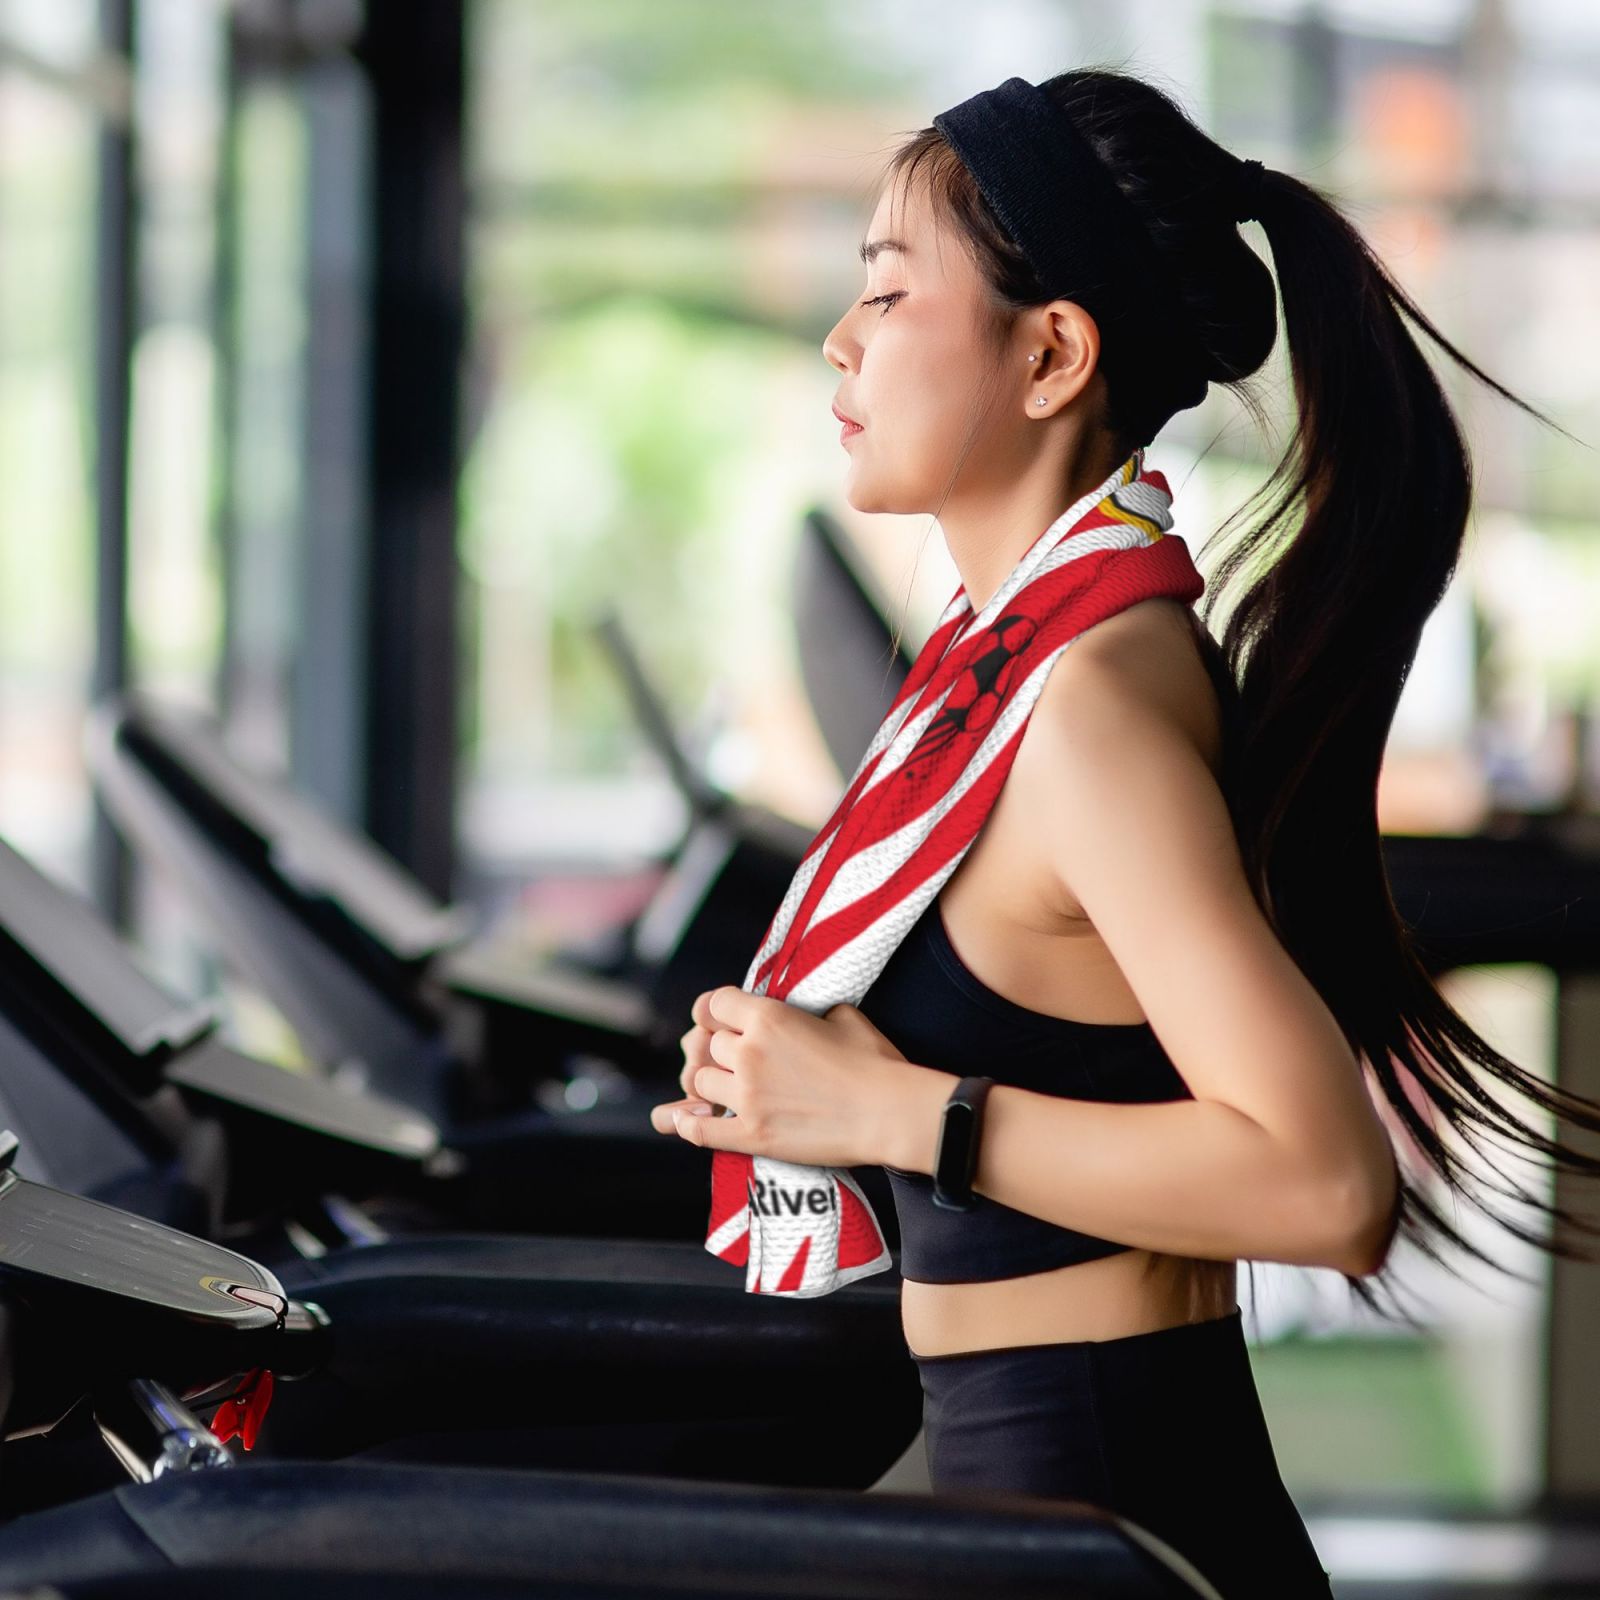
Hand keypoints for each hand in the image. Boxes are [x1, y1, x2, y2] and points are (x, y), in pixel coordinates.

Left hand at [648, 985, 917, 1169]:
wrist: (890, 1112)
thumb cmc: (874, 1062)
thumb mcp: (840, 1015)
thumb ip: (802, 1011)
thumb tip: (793, 1015)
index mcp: (768, 1017)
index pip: (714, 1003)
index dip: (717, 1010)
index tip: (723, 1019)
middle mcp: (749, 1053)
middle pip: (706, 1044)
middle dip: (717, 1048)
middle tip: (732, 1057)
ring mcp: (747, 1096)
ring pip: (700, 1081)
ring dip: (710, 1082)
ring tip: (725, 1086)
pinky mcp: (752, 1135)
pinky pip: (700, 1128)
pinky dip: (685, 1122)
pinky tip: (681, 1116)